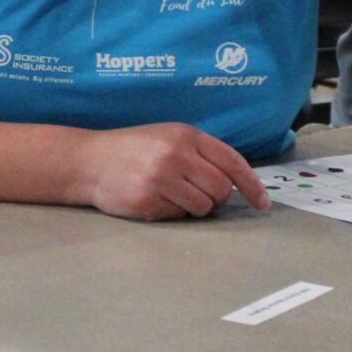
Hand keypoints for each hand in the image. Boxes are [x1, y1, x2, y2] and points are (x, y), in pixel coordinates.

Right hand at [75, 123, 269, 220]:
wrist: (89, 160)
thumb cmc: (133, 150)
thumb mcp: (168, 137)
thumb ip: (200, 153)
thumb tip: (235, 182)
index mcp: (187, 135)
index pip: (232, 162)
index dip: (252, 185)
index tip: (263, 203)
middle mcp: (177, 154)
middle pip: (221, 189)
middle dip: (216, 199)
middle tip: (198, 196)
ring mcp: (161, 177)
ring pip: (202, 207)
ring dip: (194, 208)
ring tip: (172, 196)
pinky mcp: (147, 200)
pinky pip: (178, 216)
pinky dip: (172, 213)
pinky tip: (154, 200)